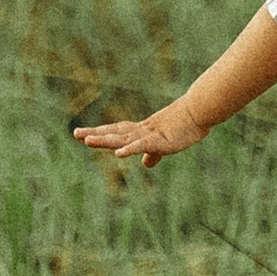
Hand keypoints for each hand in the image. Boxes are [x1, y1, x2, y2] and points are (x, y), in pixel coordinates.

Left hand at [72, 97, 208, 170]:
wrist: (200, 111)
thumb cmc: (186, 126)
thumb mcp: (166, 144)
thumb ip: (154, 154)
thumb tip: (146, 164)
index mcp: (142, 132)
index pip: (117, 132)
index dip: (101, 133)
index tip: (84, 135)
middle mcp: (142, 131)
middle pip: (115, 133)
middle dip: (96, 134)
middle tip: (76, 134)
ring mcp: (150, 135)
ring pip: (123, 138)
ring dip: (105, 139)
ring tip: (87, 140)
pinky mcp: (160, 140)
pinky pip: (142, 145)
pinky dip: (130, 148)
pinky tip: (119, 153)